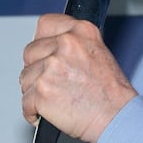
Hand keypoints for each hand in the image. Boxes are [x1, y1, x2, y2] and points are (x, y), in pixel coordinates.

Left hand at [20, 14, 135, 142]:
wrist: (117, 118)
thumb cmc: (111, 94)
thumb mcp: (98, 54)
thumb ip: (74, 45)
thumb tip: (50, 50)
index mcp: (81, 32)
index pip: (46, 24)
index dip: (42, 42)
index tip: (44, 53)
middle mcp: (65, 44)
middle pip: (30, 52)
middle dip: (37, 70)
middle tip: (53, 83)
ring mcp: (51, 67)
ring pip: (26, 78)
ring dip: (35, 92)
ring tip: (55, 100)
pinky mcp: (41, 90)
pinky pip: (25, 102)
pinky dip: (33, 111)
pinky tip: (47, 113)